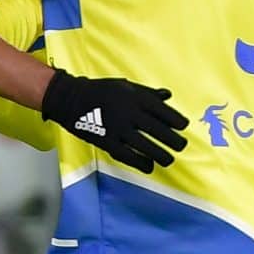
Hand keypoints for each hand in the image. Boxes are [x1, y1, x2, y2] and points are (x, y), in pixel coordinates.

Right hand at [42, 70, 189, 172]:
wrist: (70, 98)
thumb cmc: (100, 90)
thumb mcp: (125, 86)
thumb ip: (147, 93)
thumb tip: (167, 95)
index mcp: (136, 98)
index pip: (163, 111)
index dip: (176, 121)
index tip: (183, 127)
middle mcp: (130, 113)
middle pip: (159, 130)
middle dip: (174, 141)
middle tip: (181, 146)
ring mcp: (118, 128)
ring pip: (146, 146)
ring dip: (161, 155)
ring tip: (168, 160)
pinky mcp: (107, 141)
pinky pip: (127, 155)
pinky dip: (140, 162)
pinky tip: (149, 166)